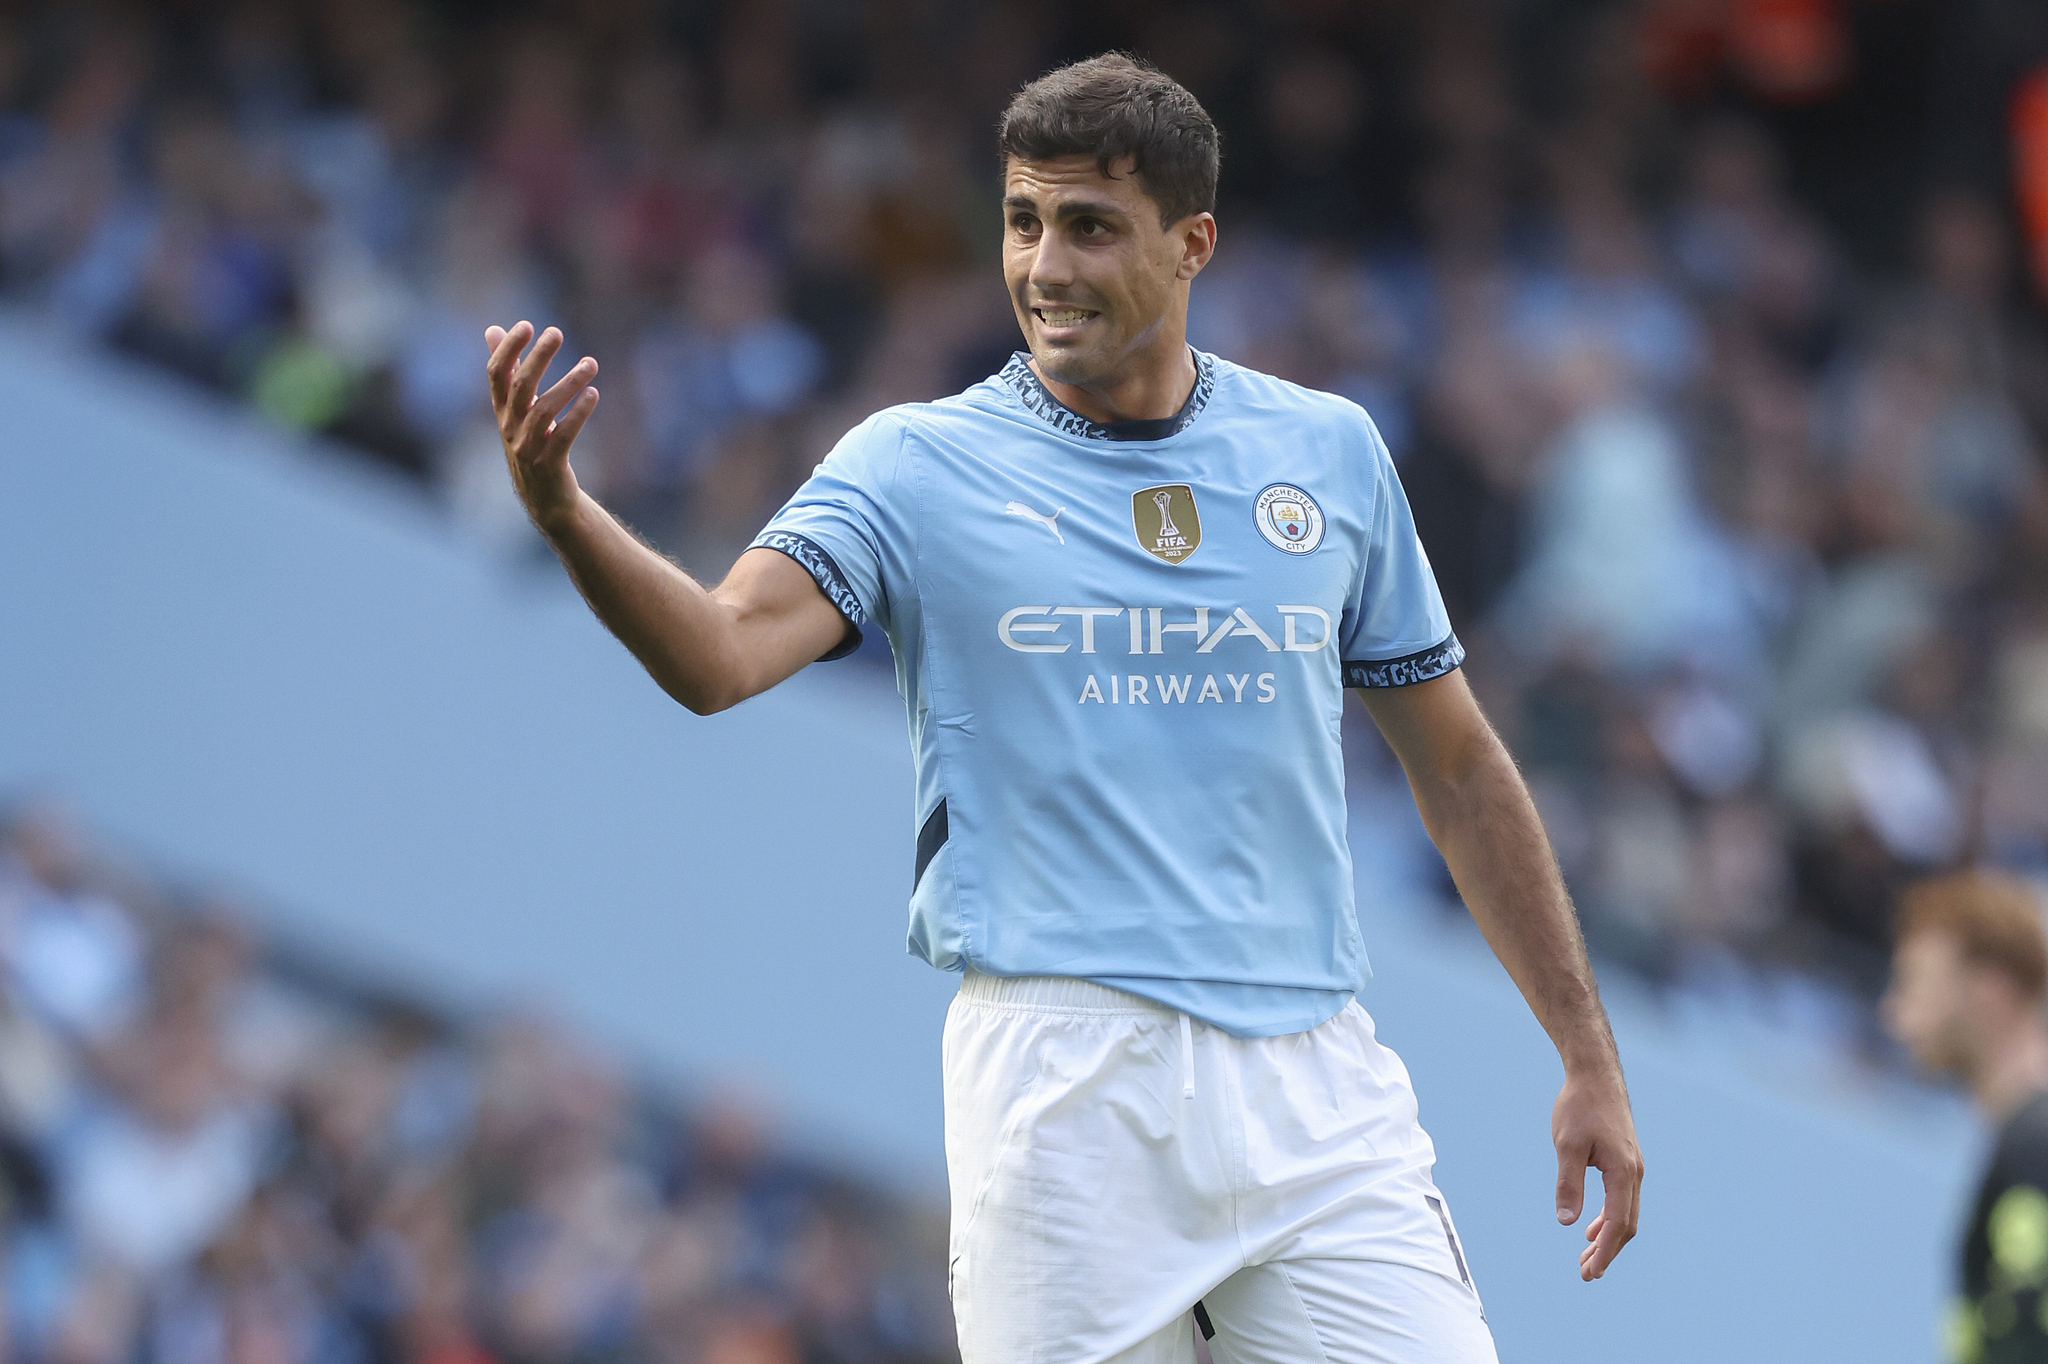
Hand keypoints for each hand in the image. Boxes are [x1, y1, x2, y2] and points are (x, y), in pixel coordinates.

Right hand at [484, 321, 598, 532]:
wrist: (544, 499)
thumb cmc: (530, 444)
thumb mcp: (515, 409)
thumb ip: (507, 370)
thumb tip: (492, 328)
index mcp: (501, 411)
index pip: (496, 374)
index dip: (508, 349)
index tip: (526, 324)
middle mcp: (509, 428)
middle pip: (520, 387)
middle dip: (537, 358)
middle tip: (556, 332)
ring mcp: (527, 448)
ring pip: (544, 410)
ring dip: (568, 383)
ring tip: (591, 363)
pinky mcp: (549, 465)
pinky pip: (563, 436)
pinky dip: (578, 413)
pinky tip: (593, 393)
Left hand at [1552, 1064, 1641, 1280]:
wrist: (1595, 1076)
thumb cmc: (1579, 1107)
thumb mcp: (1566, 1146)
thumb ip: (1568, 1184)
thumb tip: (1567, 1223)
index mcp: (1623, 1172)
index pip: (1616, 1223)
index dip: (1605, 1252)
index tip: (1591, 1273)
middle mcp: (1634, 1173)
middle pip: (1626, 1224)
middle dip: (1607, 1252)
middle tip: (1586, 1274)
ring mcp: (1633, 1167)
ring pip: (1625, 1213)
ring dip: (1608, 1238)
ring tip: (1587, 1258)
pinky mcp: (1625, 1161)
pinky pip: (1622, 1199)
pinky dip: (1609, 1219)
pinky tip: (1591, 1228)